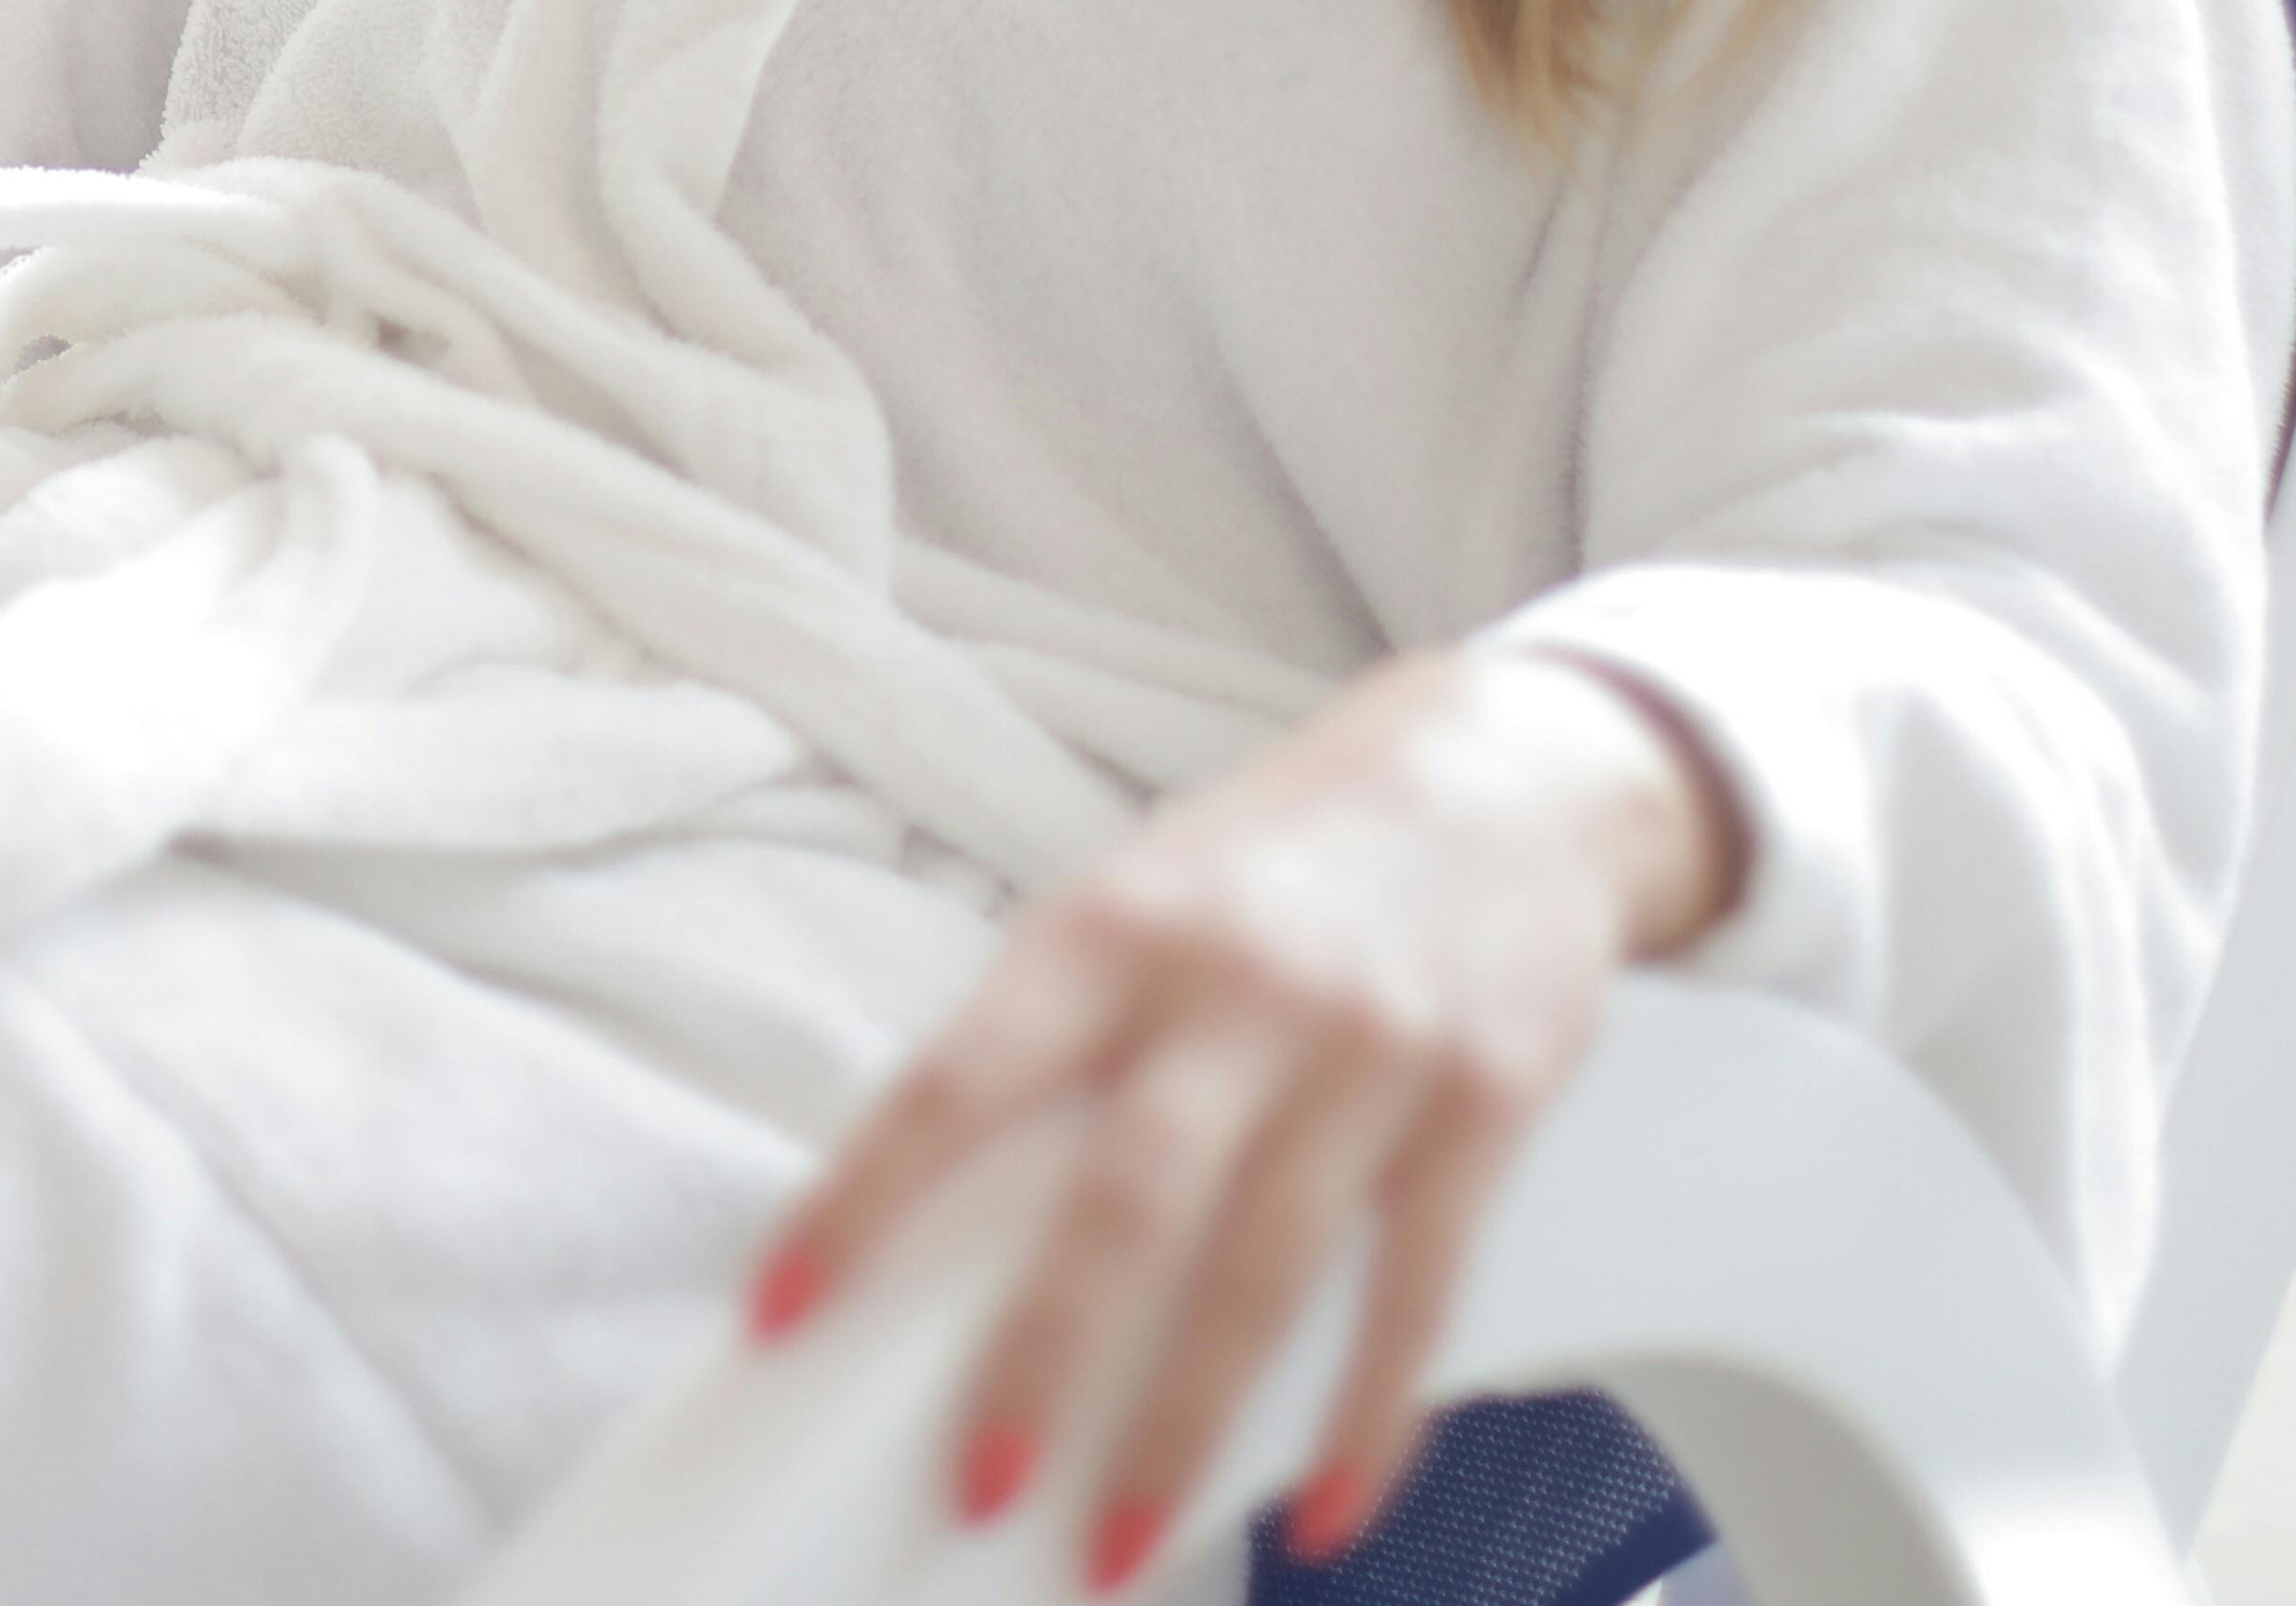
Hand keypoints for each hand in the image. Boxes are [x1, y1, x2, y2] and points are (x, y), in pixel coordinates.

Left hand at [751, 645, 1738, 1584]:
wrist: (1514, 769)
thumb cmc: (1287, 856)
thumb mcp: (1144, 898)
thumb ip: (1059, 1035)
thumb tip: (940, 1216)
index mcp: (1113, 928)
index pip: (958, 1078)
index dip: (862, 1199)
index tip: (781, 1315)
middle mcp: (1236, 987)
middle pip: (1121, 1201)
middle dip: (1042, 1360)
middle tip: (976, 1489)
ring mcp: (1369, 1046)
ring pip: (1265, 1267)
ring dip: (1190, 1427)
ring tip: (1123, 1543)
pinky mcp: (1487, 1100)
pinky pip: (1418, 1288)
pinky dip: (1368, 1416)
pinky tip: (1324, 1507)